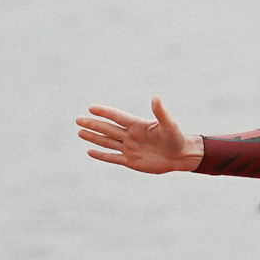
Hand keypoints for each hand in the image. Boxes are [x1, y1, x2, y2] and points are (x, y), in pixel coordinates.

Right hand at [78, 99, 202, 172]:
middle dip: (93, 125)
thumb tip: (156, 98)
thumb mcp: (169, 125)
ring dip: (94, 137)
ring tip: (80, 132)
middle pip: (108, 129)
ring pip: (107, 142)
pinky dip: (101, 155)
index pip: (117, 117)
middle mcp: (131, 135)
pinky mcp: (131, 161)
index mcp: (138, 125)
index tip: (91, 108)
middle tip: (78, 119)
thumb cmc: (177, 138)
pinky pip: (113, 158)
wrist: (181, 156)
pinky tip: (89, 151)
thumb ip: (161, 113)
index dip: (105, 112)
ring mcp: (130, 148)